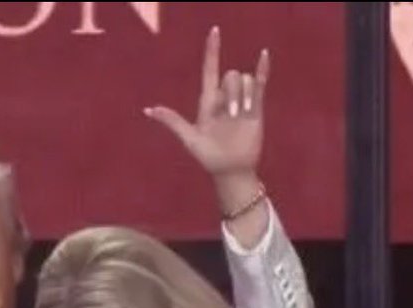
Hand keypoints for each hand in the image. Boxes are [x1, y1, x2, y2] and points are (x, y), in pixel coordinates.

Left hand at [145, 26, 269, 179]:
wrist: (231, 170)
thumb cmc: (208, 156)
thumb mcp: (189, 138)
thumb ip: (172, 121)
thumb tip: (149, 109)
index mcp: (208, 101)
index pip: (210, 69)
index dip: (212, 50)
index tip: (214, 31)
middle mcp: (225, 98)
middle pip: (230, 76)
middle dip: (232, 92)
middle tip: (232, 115)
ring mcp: (241, 102)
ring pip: (244, 80)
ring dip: (244, 95)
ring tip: (242, 115)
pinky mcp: (256, 109)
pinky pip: (260, 84)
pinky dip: (262, 69)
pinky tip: (264, 55)